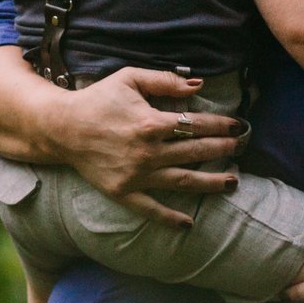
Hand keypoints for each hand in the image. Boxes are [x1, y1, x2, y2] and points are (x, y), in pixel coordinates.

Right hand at [51, 68, 247, 228]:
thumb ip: (164, 80)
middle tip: (240, 147)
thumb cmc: (98, 100)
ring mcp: (136, 175)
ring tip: (232, 182)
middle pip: (195, 152)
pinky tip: (188, 223)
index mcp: (150, 123)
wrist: (62, 128)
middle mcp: (147, 152)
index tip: (238, 125)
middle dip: (222, 149)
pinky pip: (151, 209)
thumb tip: (198, 85)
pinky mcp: (123, 192)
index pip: (195, 125)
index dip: (220, 125)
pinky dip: (169, 218)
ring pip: (182, 181)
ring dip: (210, 183)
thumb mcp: (129, 79)